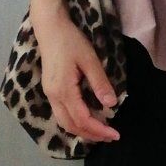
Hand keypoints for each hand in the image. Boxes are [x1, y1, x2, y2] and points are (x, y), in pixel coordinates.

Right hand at [33, 9, 120, 142]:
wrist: (50, 27)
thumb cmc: (71, 41)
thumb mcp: (90, 60)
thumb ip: (100, 83)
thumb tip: (112, 104)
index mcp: (63, 90)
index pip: (82, 119)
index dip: (99, 130)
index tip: (115, 134)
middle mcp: (53, 96)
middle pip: (71, 125)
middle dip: (91, 135)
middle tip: (110, 137)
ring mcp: (49, 94)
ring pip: (64, 122)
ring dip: (81, 131)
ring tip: (100, 133)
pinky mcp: (50, 90)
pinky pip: (61, 114)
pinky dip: (74, 122)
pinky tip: (86, 121)